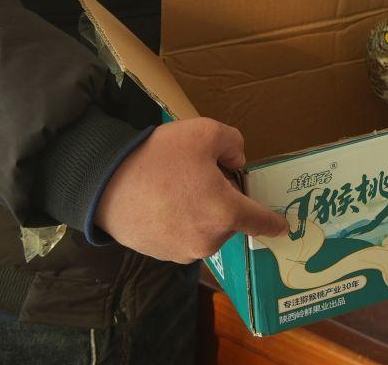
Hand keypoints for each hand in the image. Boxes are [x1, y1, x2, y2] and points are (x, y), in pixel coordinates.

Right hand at [92, 118, 286, 262]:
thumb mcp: (204, 132)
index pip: (259, 221)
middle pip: (227, 218)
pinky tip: (161, 201)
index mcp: (225, 213)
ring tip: (175, 187)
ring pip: (204, 227)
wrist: (104, 184)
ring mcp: (182, 251)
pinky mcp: (160, 254)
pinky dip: (179, 221)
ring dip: (199, 211)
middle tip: (198, 176)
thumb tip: (236, 163)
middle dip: (221, 200)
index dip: (273, 222)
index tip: (283, 226)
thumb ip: (234, 144)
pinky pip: (181, 235)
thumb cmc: (158, 158)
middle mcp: (208, 240)